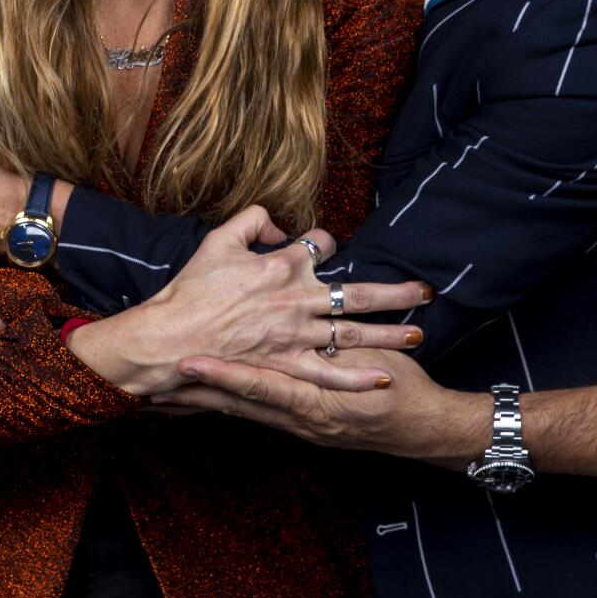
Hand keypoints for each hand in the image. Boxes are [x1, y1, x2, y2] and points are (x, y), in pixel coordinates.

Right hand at [64, 205, 430, 398]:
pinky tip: (383, 376)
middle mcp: (297, 298)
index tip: (326, 249)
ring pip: (354, 333)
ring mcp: (296, 335)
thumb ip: (251, 221)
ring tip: (418, 334)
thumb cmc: (191, 291)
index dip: (326, 244)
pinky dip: (357, 377)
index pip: (320, 245)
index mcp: (282, 264)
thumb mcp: (217, 239)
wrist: (171, 338)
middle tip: (425, 292)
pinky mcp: (287, 366)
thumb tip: (277, 225)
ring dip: (388, 333)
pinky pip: (330, 374)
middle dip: (395, 292)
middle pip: (357, 292)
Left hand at [161, 351, 492, 465]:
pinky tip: (203, 406)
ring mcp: (297, 428)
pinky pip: (254, 419)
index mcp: (313, 401)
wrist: (423, 430)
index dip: (221, 375)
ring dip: (203, 407)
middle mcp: (298, 419)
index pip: (257, 387)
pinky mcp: (299, 431)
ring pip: (240, 414)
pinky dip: (227, 410)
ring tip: (162, 402)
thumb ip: (334, 345)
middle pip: (237, 408)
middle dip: (196, 400)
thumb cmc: (401, 387)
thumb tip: (304, 319)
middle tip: (152, 395)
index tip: (186, 364)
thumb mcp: (370, 361)